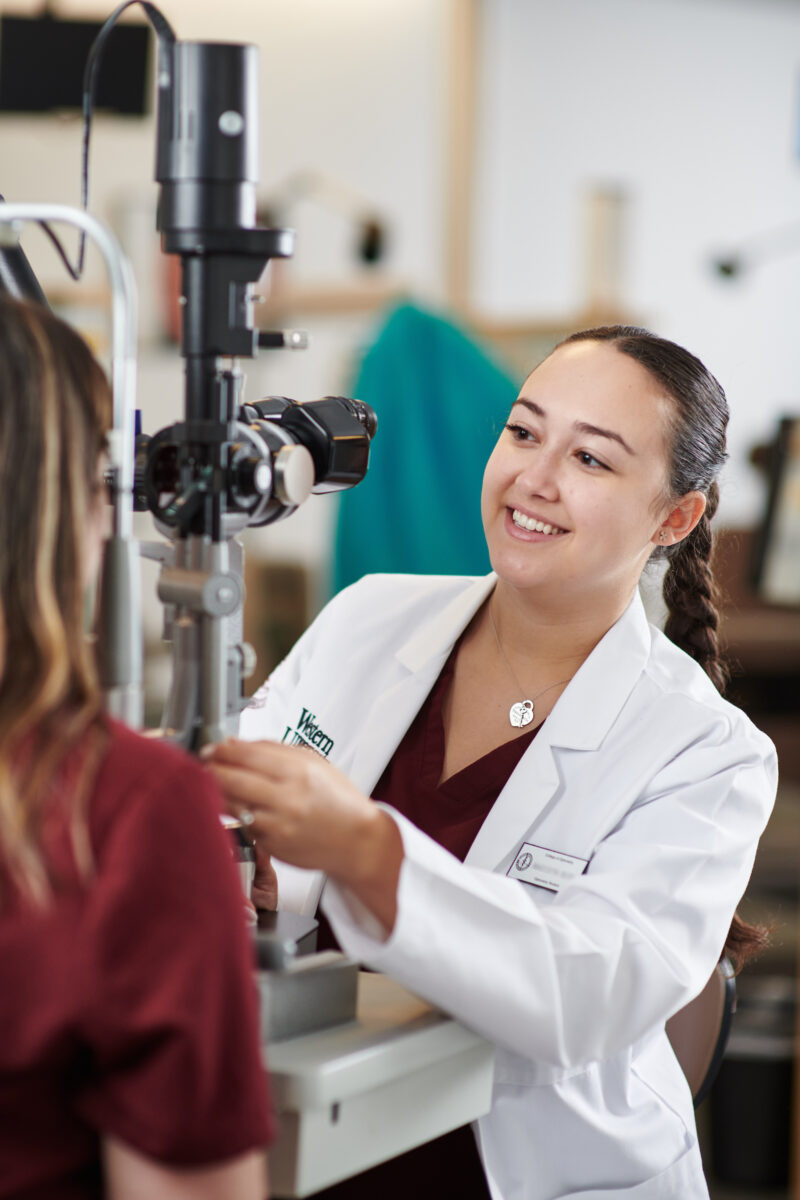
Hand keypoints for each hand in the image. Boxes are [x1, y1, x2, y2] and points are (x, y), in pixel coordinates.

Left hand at [203, 740, 402, 931]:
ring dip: (218, 792)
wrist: (358, 841)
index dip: (223, 750)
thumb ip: (274, 750)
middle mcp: (287, 798)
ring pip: (232, 804)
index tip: (212, 748)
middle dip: (212, 770)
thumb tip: (235, 742)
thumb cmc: (338, 800)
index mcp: (298, 772)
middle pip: (232, 780)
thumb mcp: (314, 763)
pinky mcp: (271, 845)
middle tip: (204, 764)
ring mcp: (277, 824)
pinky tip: (239, 806)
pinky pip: (244, 825)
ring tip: (216, 784)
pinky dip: (238, 814)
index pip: (248, 755)